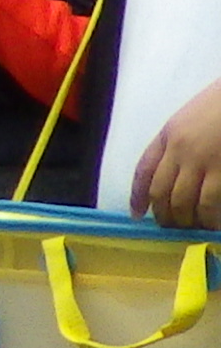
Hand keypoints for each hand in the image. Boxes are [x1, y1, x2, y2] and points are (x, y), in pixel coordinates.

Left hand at [132, 76, 220, 227]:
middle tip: (169, 226)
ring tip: (189, 229)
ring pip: (182, 201)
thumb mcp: (191, 118)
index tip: (137, 213)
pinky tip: (210, 225)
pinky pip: (210, 202)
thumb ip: (179, 142)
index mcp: (169, 134)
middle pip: (160, 191)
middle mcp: (179, 149)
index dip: (137, 194)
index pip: (144, 169)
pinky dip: (208, 218)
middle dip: (162, 213)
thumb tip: (175, 173)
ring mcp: (202, 161)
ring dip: (183, 220)